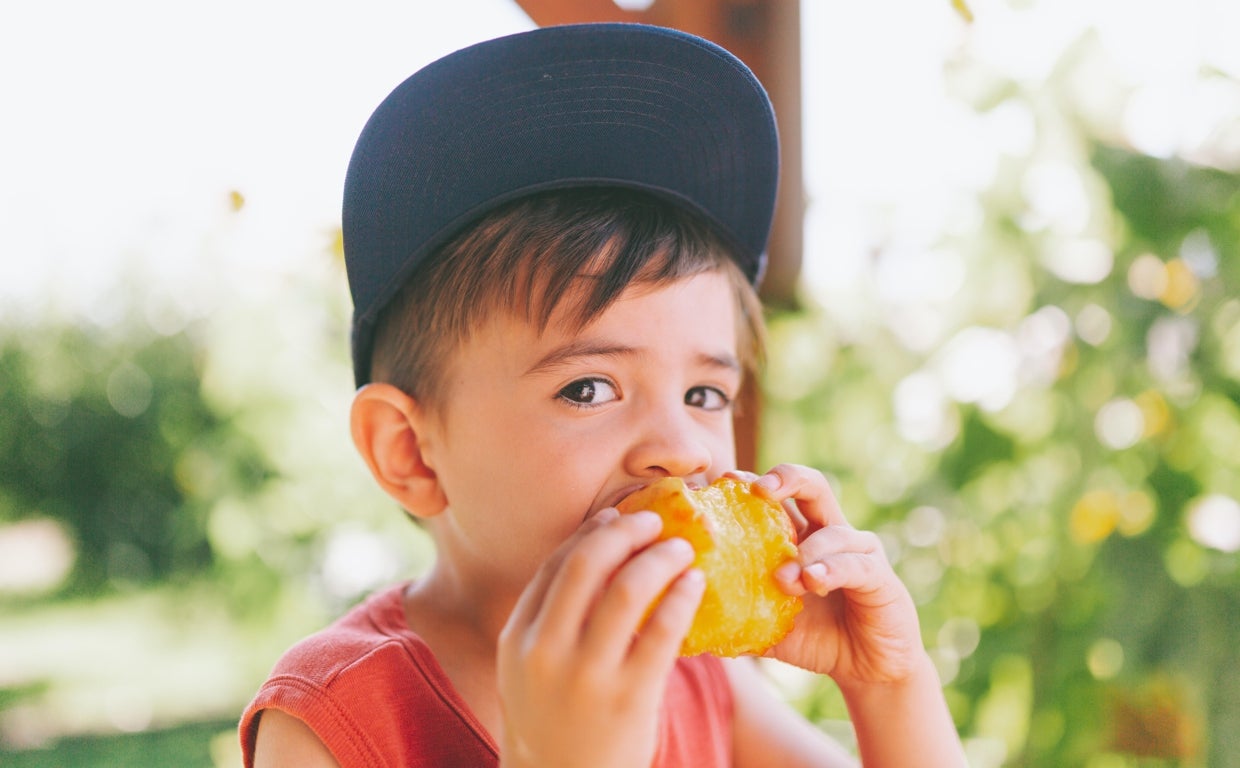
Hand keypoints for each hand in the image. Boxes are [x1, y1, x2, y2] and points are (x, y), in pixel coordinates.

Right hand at [497, 508, 705, 767]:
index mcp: (517, 639)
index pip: (554, 565)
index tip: (615, 516)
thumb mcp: (529, 671)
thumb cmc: (555, 722)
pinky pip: (663, 632)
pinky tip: (695, 584)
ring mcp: (587, 677)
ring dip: (659, 557)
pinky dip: (681, 598)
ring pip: (626, 590)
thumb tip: (597, 552)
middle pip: (586, 564)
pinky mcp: (630, 699)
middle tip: (652, 520)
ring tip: (681, 549)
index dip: (588, 532)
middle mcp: (545, 652)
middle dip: (624, 531)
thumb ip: (550, 620)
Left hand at [731, 465, 922, 687]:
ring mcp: (859, 551)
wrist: (865, 669)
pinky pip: (857, 564)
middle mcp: (829, 534)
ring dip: (805, 552)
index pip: (776, 496)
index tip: (723, 481)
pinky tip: (814, 581)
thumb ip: (735, 616)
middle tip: (761, 491)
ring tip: (784, 578)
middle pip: (812, 485)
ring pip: (833, 530)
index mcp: (800, 537)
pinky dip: (832, 569)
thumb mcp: (767, 626)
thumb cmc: (814, 638)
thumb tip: (687, 617)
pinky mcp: (881, 576)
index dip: (751, 483)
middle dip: (786, 478)